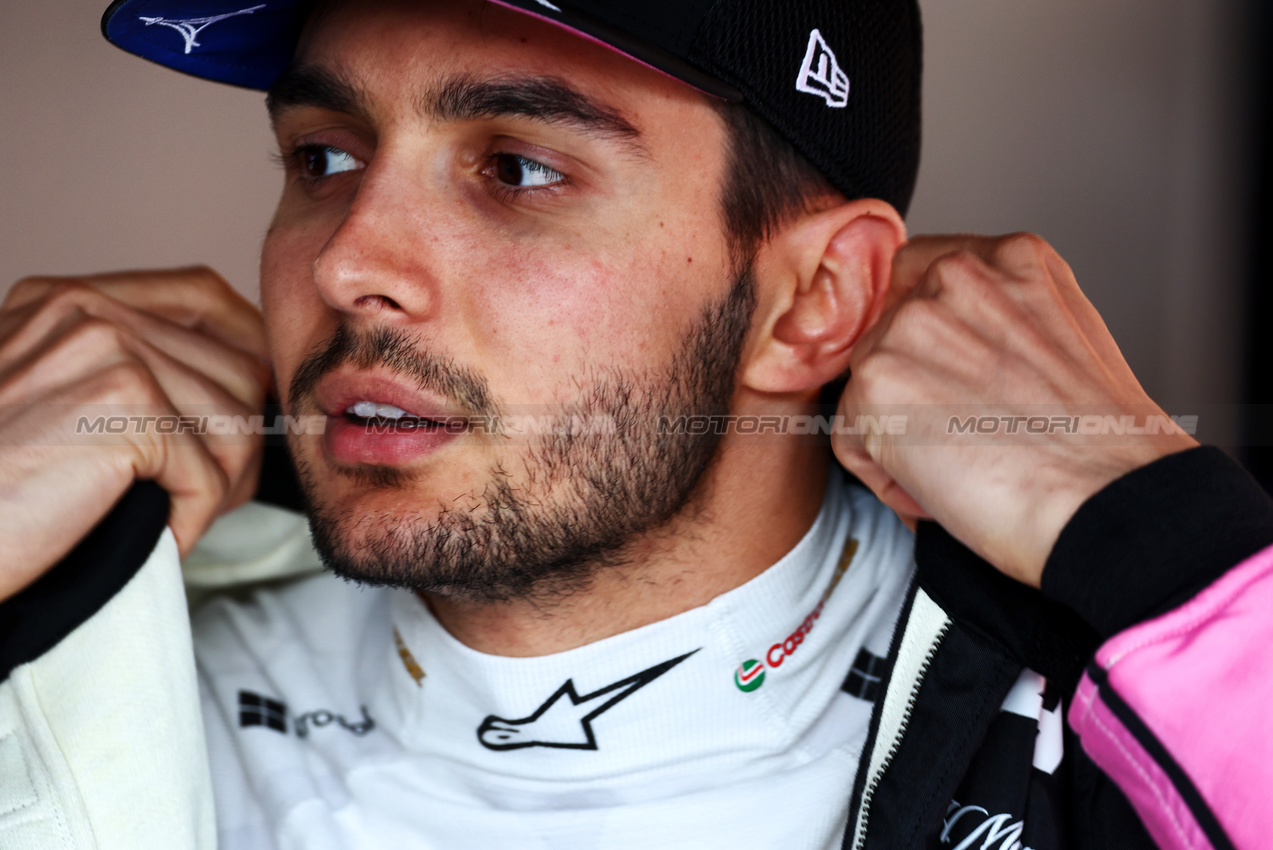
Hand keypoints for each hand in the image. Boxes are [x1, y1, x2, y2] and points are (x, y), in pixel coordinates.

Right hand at [0, 268, 269, 600]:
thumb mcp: (52, 400)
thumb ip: (127, 372)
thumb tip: (239, 386)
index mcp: (68, 301)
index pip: (204, 295)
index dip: (249, 350)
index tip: (252, 406)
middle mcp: (88, 311)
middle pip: (237, 368)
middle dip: (237, 444)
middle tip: (199, 495)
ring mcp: (107, 352)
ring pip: (236, 424)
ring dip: (219, 488)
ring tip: (173, 515)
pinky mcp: (123, 409)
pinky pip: (210, 474)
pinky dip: (191, 520)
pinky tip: (154, 534)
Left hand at [833, 234, 1197, 586]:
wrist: (1105, 500)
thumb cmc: (1101, 447)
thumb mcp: (1064, 340)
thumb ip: (997, 320)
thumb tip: (950, 347)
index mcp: (1010, 259)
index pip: (919, 278)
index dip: (925, 342)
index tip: (942, 380)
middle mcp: (957, 277)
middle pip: (885, 335)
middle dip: (912, 393)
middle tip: (965, 437)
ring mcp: (910, 324)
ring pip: (865, 387)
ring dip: (897, 437)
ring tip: (962, 465)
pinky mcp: (875, 379)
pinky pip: (849, 436)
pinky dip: (885, 475)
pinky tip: (941, 486)